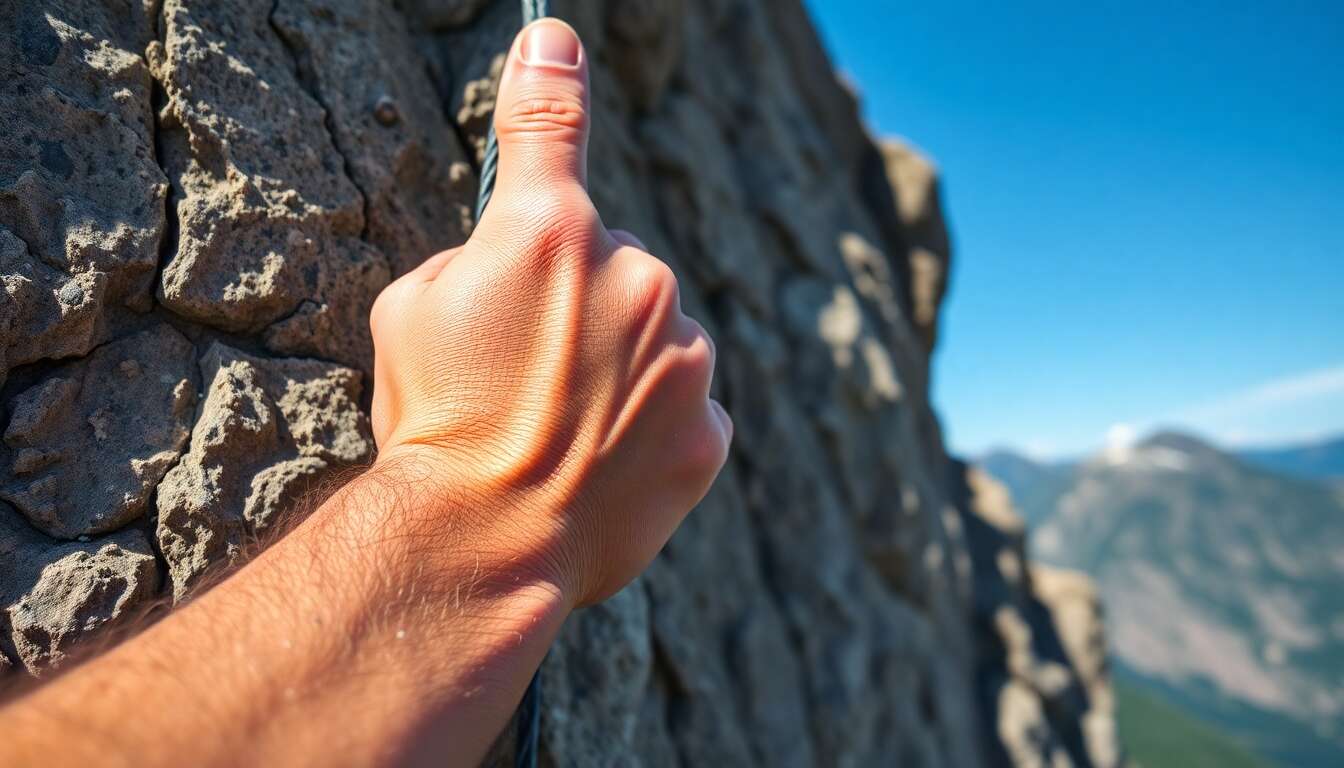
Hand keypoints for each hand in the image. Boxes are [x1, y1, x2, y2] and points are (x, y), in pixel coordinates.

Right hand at [367, 19, 730, 607]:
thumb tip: (505, 255)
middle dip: (578, 301)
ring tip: (561, 427)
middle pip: (614, 264)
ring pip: (658, 334)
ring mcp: (685, 354)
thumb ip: (469, 262)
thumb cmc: (433, 426)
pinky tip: (602, 460)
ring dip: (621, 362)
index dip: (548, 79)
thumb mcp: (408, 315)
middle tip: (524, 371)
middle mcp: (635, 277)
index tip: (554, 42)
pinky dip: (652, 421)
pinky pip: (684, 402)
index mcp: (548, 235)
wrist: (482, 541)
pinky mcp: (709, 428)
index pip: (550, 130)